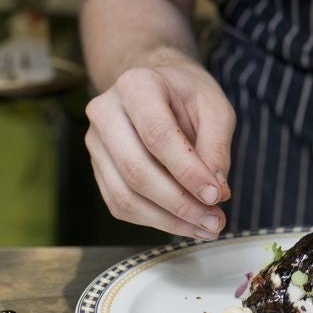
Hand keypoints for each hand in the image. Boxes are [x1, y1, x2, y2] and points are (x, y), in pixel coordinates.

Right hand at [84, 55, 234, 239]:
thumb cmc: (187, 94)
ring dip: (167, 219)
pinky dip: (154, 220)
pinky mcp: (97, 167)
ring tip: (205, 226)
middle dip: (179, 203)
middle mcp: (106, 111)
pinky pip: (120, 204)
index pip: (158, 135)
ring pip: (125, 195)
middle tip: (214, 221)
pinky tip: (184, 223)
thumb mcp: (214, 106)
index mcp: (136, 85)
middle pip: (136, 169)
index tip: (216, 195)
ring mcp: (96, 141)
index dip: (187, 170)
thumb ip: (217, 145)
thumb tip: (216, 191)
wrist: (156, 86)